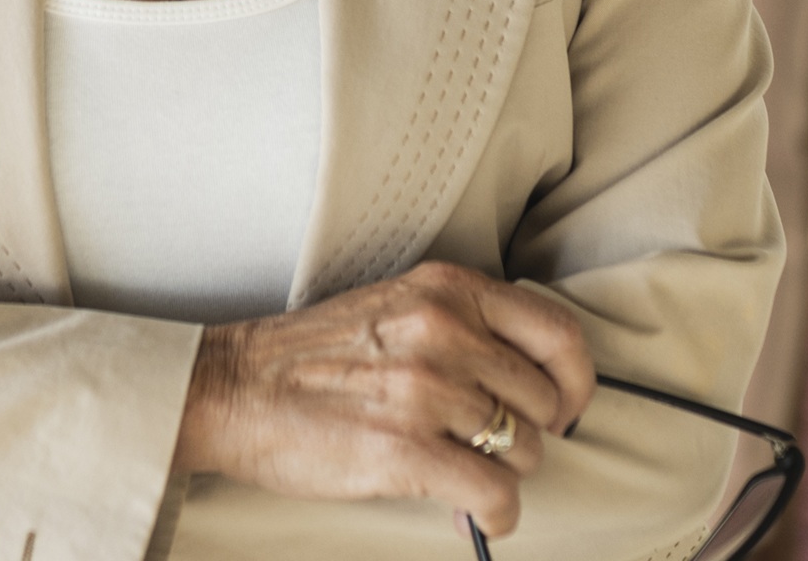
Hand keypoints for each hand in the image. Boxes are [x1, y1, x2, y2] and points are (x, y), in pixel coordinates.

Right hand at [176, 260, 594, 539]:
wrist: (233, 388)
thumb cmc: (311, 357)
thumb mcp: (397, 305)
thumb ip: (462, 325)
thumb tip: (532, 387)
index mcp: (447, 289)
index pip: (558, 333)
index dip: (573, 382)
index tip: (562, 408)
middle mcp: (443, 330)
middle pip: (543, 402)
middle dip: (525, 437)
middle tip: (490, 451)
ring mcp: (426, 390)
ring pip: (524, 451)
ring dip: (501, 475)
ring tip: (463, 477)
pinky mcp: (405, 450)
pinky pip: (494, 494)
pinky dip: (494, 516)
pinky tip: (472, 518)